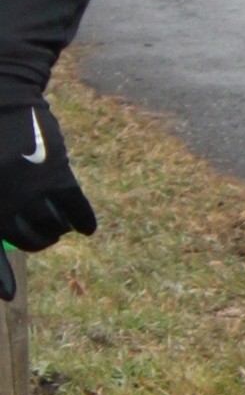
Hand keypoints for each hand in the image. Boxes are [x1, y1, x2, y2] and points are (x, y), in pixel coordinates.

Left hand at [0, 102, 96, 283]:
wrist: (2, 94)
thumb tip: (7, 235)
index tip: (8, 299)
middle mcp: (6, 202)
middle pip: (29, 240)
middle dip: (38, 242)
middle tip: (43, 237)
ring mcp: (31, 190)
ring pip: (53, 227)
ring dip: (58, 230)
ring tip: (60, 226)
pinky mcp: (57, 176)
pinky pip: (75, 209)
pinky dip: (82, 220)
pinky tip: (86, 228)